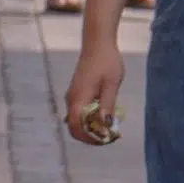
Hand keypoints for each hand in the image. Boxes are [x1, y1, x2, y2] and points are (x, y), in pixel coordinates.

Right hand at [65, 29, 125, 148]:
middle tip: (110, 136)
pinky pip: (80, 112)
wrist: (98, 43)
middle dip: (91, 136)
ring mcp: (72, 96)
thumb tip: (106, 125)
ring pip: (77, 120)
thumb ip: (107, 105)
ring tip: (109, 126)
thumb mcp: (112, 84)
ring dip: (91, 127)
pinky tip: (103, 115)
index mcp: (78, 98)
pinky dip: (89, 119)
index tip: (107, 139)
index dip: (90, 138)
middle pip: (75, 127)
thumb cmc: (107, 61)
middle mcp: (71, 99)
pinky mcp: (76, 93)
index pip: (77, 127)